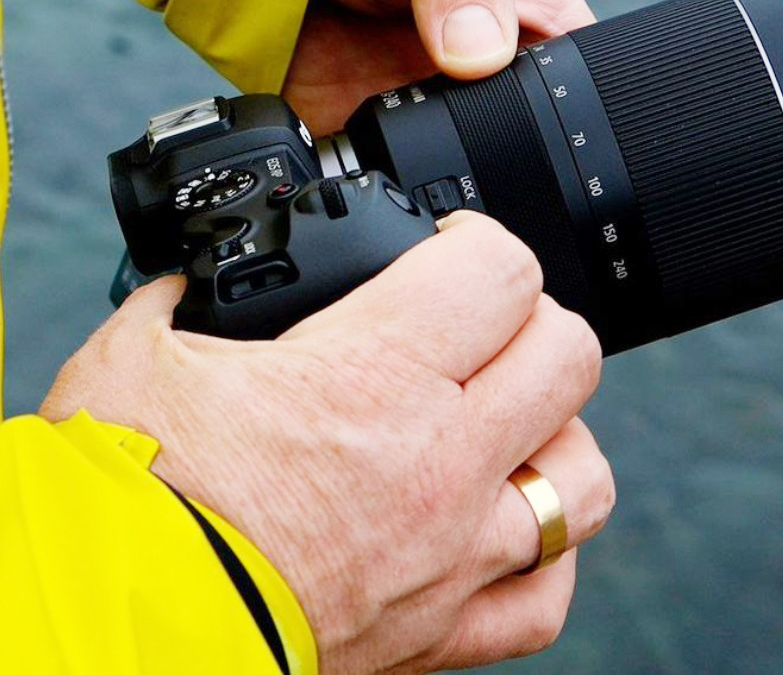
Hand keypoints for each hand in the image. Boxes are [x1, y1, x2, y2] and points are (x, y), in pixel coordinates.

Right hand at [41, 212, 613, 672]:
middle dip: (534, 320)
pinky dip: (542, 553)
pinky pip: (543, 597)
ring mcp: (449, 554)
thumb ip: (171, 304)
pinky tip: (506, 523)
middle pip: (568, 356)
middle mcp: (435, 463)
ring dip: (557, 434)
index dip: (481, 240)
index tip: (451, 249)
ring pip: (580, 477)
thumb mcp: (131, 365)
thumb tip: (178, 286)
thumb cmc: (120, 505)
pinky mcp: (435, 634)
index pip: (499, 272)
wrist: (109, 633)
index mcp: (372, 376)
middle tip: (483, 323)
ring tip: (508, 419)